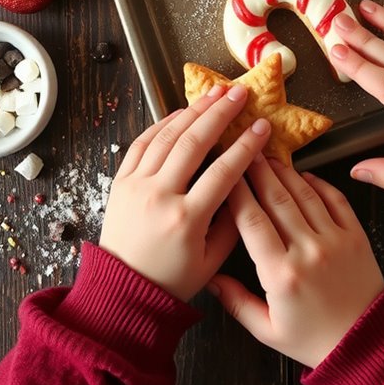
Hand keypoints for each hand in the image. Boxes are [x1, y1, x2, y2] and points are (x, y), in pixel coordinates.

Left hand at [99, 84, 270, 300]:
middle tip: (239, 93)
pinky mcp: (120, 182)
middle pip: (193, 143)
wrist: (122, 291)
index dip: (245, 146)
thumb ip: (232, 223)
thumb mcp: (211, 261)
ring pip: (167, 137)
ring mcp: (136, 186)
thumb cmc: (172, 280)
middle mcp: (160, 197)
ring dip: (193, 111)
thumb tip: (246, 185)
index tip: (262, 126)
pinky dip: (162, 123)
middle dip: (220, 113)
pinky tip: (181, 112)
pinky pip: (141, 143)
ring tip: (214, 93)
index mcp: (186, 220)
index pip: (223, 172)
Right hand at [209, 155, 383, 367]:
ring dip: (284, 171)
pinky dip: (318, 182)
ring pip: (304, 194)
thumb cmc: (315, 341)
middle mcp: (307, 251)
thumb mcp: (268, 331)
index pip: (251, 221)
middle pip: (276, 198)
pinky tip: (304, 174)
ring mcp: (335, 240)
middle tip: (243, 148)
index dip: (235, 191)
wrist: (368, 346)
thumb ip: (235, 302)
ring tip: (267, 155)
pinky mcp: (356, 235)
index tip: (223, 172)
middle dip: (257, 170)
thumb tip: (209, 278)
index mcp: (281, 275)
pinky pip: (335, 199)